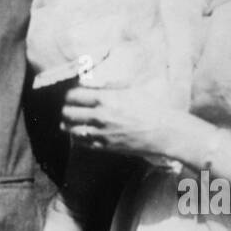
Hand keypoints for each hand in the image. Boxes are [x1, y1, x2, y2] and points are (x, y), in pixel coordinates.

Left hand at [61, 78, 198, 162]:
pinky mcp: (105, 146)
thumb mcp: (128, 91)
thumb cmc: (150, 108)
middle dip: (66, 108)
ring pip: (70, 129)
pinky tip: (82, 131)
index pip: (72, 95)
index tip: (72, 94)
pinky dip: (78, 136)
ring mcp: (101, 133)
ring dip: (68, 123)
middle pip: (67, 112)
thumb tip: (90, 84)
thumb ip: (107, 89)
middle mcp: (99, 116)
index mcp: (105, 99)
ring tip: (72, 120)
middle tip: (70, 107)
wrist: (164, 132)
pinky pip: (81, 142)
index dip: (70, 94)